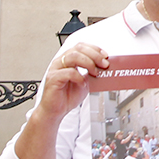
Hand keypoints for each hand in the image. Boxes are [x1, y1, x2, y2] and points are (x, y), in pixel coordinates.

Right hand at [14, 43, 107, 158]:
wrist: (56, 111)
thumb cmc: (67, 97)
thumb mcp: (85, 82)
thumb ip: (91, 74)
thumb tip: (104, 68)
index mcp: (68, 60)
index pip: (81, 46)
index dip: (95, 49)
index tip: (105, 56)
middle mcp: (61, 62)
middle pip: (78, 49)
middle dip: (94, 55)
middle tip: (104, 64)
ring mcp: (56, 69)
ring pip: (73, 56)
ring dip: (88, 63)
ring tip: (95, 72)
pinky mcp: (53, 78)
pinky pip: (67, 72)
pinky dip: (78, 76)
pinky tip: (82, 83)